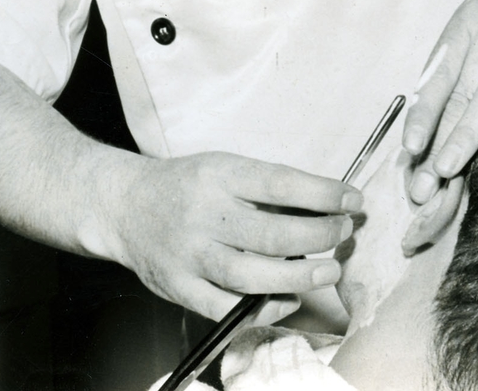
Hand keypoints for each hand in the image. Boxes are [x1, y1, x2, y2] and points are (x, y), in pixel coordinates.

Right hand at [106, 149, 362, 319]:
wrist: (125, 205)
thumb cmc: (187, 185)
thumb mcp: (223, 168)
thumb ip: (265, 189)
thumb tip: (326, 205)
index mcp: (219, 174)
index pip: (280, 183)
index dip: (322, 193)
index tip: (353, 200)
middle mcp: (204, 213)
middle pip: (271, 233)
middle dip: (319, 235)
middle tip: (345, 234)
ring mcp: (190, 254)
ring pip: (251, 274)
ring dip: (298, 276)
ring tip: (328, 270)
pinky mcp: (179, 287)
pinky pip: (226, 308)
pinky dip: (262, 310)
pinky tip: (286, 301)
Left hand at [402, 0, 477, 203]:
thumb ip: (464, 54)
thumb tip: (434, 103)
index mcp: (468, 23)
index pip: (438, 75)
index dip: (421, 114)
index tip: (407, 150)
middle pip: (460, 89)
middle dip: (437, 138)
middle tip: (421, 181)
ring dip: (468, 129)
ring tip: (449, 166)